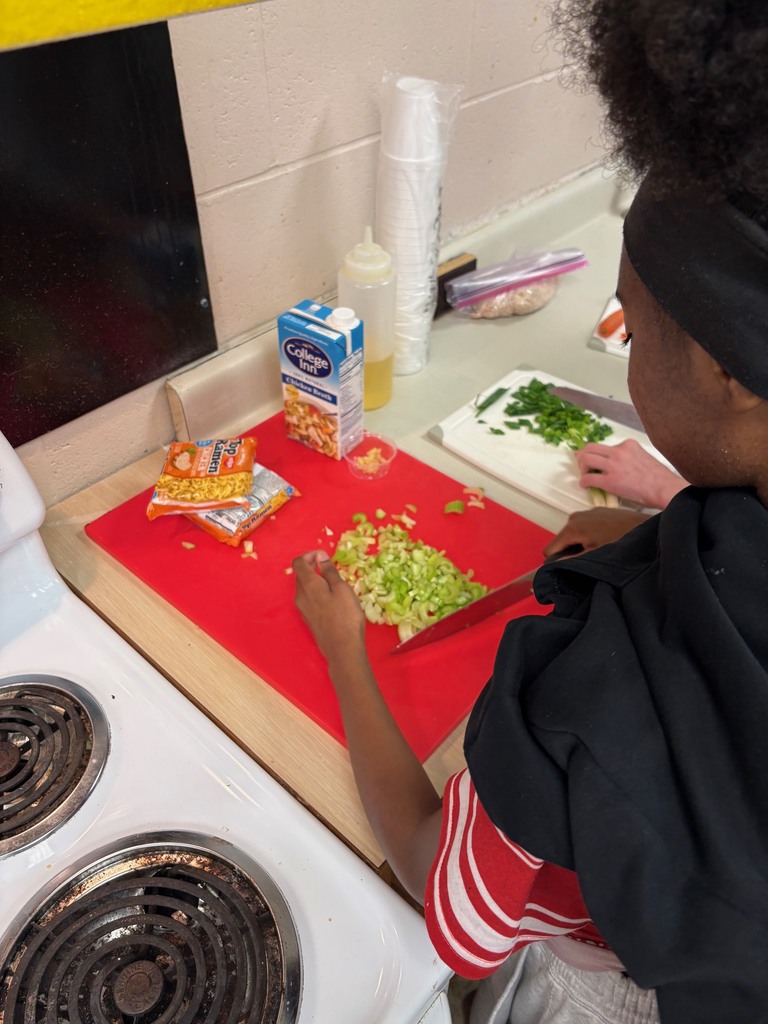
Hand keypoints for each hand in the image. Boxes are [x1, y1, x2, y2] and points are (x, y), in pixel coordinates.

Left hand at [292, 550, 365, 668]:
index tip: (324, 556)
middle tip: (331, 568)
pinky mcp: (308, 619)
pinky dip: (317, 593)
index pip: (299, 563)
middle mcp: (300, 596)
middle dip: (313, 567)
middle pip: (301, 575)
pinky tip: (332, 599)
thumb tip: (320, 557)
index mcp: (308, 585)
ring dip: (316, 580)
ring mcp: (303, 609)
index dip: (310, 555)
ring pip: (305, 588)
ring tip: (334, 584)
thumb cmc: (345, 616)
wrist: (342, 648)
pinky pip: (308, 600)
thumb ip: (329, 571)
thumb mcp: (341, 589)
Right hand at [543, 508, 650, 558]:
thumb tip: (555, 566)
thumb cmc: (619, 541)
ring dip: (580, 543)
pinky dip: (588, 535)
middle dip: (570, 551)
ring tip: (598, 549)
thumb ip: (571, 560)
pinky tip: (603, 540)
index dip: (556, 561)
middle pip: (561, 540)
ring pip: (573, 534)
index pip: (550, 549)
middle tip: (588, 558)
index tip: (569, 567)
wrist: (643, 527)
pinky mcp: (596, 511)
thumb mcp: (594, 555)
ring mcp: (586, 512)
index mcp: (572, 528)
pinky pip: (584, 526)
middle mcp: (574, 517)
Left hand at [575, 439, 685, 508]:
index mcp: (628, 444)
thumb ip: (628, 457)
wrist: (664, 488)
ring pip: (586, 459)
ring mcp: (614, 465)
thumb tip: (615, 466)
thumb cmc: (658, 478)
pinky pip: (588, 478)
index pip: (605, 446)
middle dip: (583, 456)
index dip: (596, 453)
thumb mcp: (642, 457)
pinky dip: (583, 482)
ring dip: (582, 468)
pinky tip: (585, 486)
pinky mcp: (610, 481)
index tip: (592, 458)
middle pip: (590, 447)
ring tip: (585, 475)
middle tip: (583, 465)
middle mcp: (619, 452)